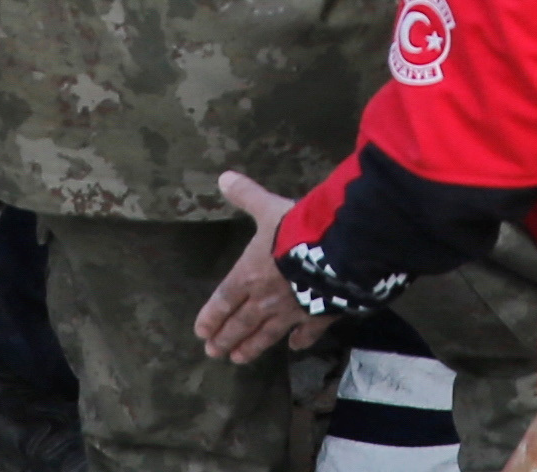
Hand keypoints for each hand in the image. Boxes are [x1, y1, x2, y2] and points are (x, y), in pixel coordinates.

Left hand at [197, 171, 327, 360]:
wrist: (334, 252)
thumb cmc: (294, 229)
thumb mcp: (268, 207)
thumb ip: (247, 195)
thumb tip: (223, 177)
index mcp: (249, 275)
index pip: (224, 300)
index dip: (212, 316)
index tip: (201, 333)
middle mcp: (265, 299)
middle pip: (240, 323)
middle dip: (226, 338)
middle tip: (214, 353)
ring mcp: (291, 312)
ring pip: (266, 334)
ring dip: (252, 347)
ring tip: (238, 359)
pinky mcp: (317, 317)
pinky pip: (306, 332)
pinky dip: (300, 341)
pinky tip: (294, 347)